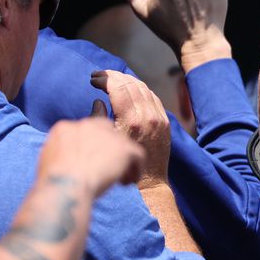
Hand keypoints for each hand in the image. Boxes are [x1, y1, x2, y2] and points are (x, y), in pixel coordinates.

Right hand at [37, 117, 144, 196]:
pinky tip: (126, 183)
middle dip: (109, 149)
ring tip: (118, 179)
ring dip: (122, 162)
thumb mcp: (49, 161)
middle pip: (106, 132)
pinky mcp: (124, 147)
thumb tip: (70, 158)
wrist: (64, 186)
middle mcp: (87, 125)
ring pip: (123, 145)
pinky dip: (135, 170)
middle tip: (108, 167)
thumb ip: (61, 153)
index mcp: (65, 128)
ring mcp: (108, 135)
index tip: (91, 162)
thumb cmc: (53, 183)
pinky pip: (138, 156)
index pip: (85, 131)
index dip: (91, 147)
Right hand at [90, 69, 171, 187]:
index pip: (118, 86)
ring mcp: (159, 118)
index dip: (104, 78)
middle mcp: (148, 116)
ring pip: (144, 88)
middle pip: (131, 83)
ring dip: (127, 80)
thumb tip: (99, 101)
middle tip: (100, 76)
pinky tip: (130, 91)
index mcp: (131, 119)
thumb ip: (100, 118)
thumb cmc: (120, 165)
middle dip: (114, 76)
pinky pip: (153, 98)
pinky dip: (140, 90)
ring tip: (113, 81)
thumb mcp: (106, 141)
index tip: (93, 79)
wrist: (149, 183)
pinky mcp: (165, 123)